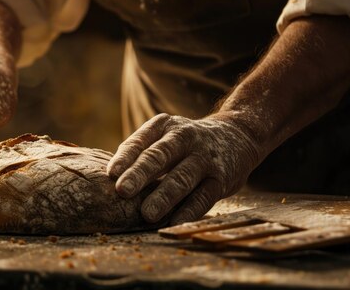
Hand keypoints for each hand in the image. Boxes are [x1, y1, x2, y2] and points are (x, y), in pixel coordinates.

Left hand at [107, 113, 259, 224]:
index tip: (111, 174)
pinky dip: (189, 211)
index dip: (125, 158)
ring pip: (182, 177)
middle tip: (122, 190)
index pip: (140, 141)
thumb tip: (111, 180)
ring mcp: (204, 158)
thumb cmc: (187, 143)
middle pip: (159, 156)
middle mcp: (185, 138)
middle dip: (140, 174)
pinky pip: (204, 197)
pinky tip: (174, 222)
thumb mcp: (165, 136)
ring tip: (147, 213)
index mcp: (164, 126)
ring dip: (164, 196)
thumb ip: (141, 153)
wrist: (237, 135)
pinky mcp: (221, 179)